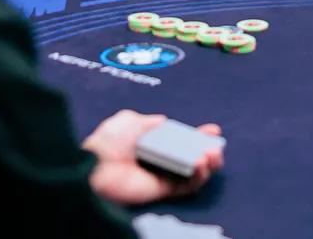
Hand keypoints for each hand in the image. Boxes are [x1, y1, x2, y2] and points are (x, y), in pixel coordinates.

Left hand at [83, 110, 223, 206]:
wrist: (96, 166)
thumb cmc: (109, 142)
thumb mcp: (130, 120)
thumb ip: (151, 122)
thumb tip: (165, 121)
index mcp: (154, 143)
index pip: (182, 140)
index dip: (198, 136)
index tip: (213, 130)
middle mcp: (162, 160)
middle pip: (193, 157)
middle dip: (209, 150)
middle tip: (216, 144)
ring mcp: (164, 176)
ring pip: (194, 173)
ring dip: (208, 164)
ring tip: (211, 154)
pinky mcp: (163, 191)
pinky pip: (186, 186)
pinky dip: (197, 176)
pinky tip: (200, 163)